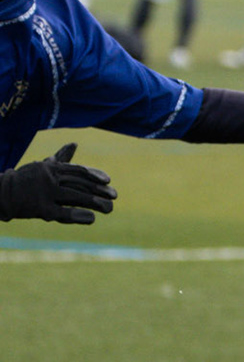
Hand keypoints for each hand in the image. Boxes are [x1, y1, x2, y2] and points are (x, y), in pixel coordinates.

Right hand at [0, 143, 116, 224]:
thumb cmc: (25, 180)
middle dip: (99, 191)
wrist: (0, 193)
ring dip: (95, 203)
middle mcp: (49, 178)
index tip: (108, 181)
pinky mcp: (40, 209)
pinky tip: (91, 218)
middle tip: (115, 197)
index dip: (94, 175)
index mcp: (51, 167)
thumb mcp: (43, 166)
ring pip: (75, 197)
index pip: (78, 170)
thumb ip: (61, 158)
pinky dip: (78, 216)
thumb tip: (74, 144)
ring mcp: (45, 193)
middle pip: (80, 184)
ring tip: (109, 208)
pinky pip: (63, 213)